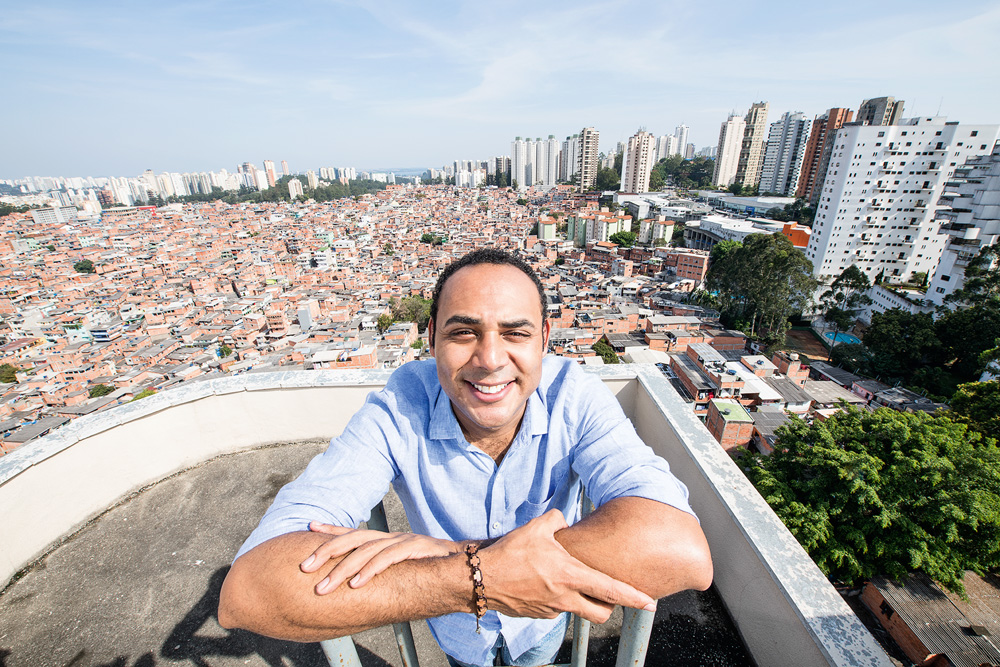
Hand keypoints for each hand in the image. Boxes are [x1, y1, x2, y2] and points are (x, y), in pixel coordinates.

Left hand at [301, 522, 461, 593]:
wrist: (468, 564)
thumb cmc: (432, 568)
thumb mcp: (403, 567)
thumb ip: (383, 569)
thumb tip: (360, 581)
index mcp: (386, 540)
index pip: (354, 533)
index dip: (332, 530)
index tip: (309, 527)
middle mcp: (392, 537)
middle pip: (353, 540)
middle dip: (326, 552)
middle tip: (304, 567)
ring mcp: (404, 541)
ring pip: (367, 551)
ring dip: (343, 569)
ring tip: (325, 586)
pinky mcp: (417, 549)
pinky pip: (389, 559)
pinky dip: (371, 571)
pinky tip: (356, 584)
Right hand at [478, 509, 656, 623]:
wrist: (481, 579)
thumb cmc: (510, 553)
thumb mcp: (537, 527)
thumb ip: (558, 520)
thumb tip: (565, 519)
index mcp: (570, 575)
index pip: (611, 590)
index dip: (634, 598)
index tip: (650, 603)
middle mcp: (565, 597)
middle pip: (601, 613)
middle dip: (611, 607)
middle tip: (610, 595)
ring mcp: (552, 609)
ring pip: (577, 610)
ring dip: (580, 599)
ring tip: (566, 580)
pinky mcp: (538, 615)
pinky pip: (557, 608)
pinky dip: (558, 598)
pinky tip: (544, 584)